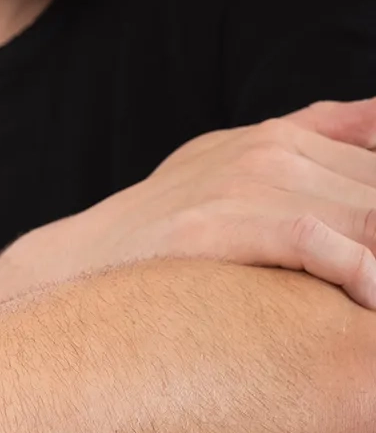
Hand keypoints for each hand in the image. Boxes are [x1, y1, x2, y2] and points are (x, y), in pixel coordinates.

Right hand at [9, 97, 375, 307]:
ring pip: (367, 219)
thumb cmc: (167, 222)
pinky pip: (318, 242)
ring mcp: (244, 185)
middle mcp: (270, 151)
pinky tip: (365, 299)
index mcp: (281, 137)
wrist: (86, 258)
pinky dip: (359, 274)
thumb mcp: (233, 161)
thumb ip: (314, 134)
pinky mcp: (220, 224)